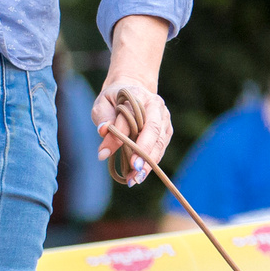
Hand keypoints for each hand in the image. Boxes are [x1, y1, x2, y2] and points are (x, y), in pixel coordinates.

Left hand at [94, 14, 174, 184]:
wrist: (132, 91)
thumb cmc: (115, 100)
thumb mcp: (102, 105)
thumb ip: (103, 118)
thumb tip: (103, 132)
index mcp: (141, 96)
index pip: (131, 118)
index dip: (119, 136)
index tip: (103, 153)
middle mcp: (158, 107)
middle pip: (154, 131)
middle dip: (144, 151)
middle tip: (133, 169)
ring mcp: (164, 120)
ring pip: (160, 143)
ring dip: (149, 162)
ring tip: (135, 179)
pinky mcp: (166, 132)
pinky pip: (161, 149)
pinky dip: (152, 163)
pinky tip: (140, 175)